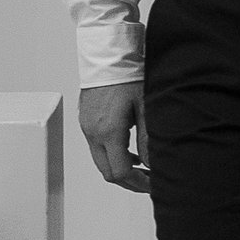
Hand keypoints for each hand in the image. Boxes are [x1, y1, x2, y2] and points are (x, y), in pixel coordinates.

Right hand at [77, 78, 150, 194]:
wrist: (109, 55)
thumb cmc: (128, 75)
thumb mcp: (146, 108)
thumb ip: (148, 140)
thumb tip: (152, 163)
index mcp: (108, 131)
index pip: (121, 172)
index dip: (139, 184)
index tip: (154, 184)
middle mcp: (93, 132)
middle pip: (108, 173)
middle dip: (130, 182)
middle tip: (149, 181)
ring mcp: (86, 127)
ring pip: (101, 161)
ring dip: (120, 168)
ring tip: (142, 166)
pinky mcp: (85, 121)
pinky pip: (96, 147)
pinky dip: (112, 155)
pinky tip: (128, 150)